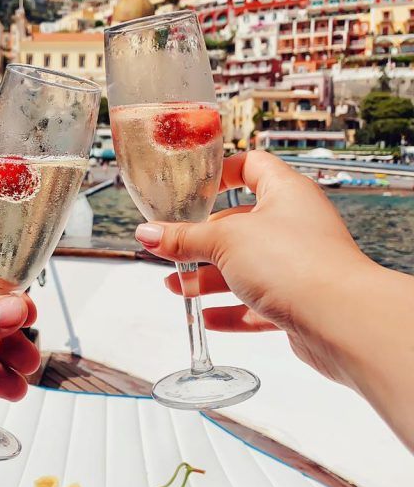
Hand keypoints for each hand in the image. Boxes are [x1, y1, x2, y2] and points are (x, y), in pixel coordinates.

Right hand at [134, 151, 371, 384]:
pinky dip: (232, 310)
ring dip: (209, 279)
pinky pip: (258, 302)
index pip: (251, 167)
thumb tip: (146, 233)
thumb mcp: (224, 242)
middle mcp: (295, 224)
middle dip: (202, 242)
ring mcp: (298, 264)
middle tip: (170, 251)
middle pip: (239, 225)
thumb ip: (183, 239)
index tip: (190, 190)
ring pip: (246, 267)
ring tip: (177, 290)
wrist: (341, 319)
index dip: (220, 174)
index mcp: (285, 193)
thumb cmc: (292, 262)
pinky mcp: (299, 301)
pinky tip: (207, 319)